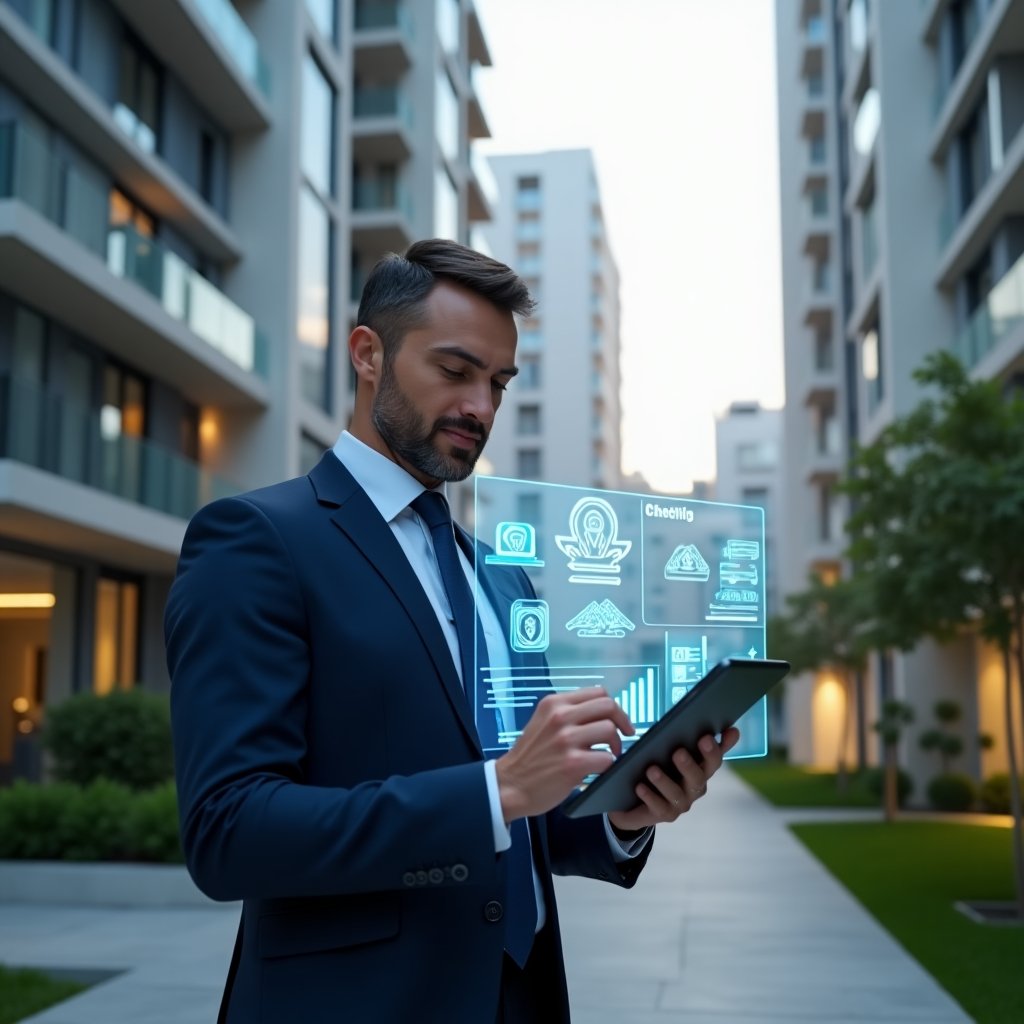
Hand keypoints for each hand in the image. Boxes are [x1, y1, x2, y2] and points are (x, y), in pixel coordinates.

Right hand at [495, 687, 634, 820]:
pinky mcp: (573, 764)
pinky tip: (598, 769)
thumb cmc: (530, 756)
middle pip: (608, 706)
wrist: (510, 784)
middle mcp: (560, 717)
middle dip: (622, 721)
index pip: (598, 692)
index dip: (614, 707)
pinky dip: (607, 765)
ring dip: (615, 745)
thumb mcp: (543, 722)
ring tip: (607, 755)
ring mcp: (566, 740)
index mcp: (554, 703)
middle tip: (623, 736)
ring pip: (609, 730)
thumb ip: (568, 713)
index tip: (618, 720)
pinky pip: (607, 758)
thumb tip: (602, 712)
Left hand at [606, 727, 740, 832]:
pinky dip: (650, 796)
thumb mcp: (668, 749)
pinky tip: (640, 787)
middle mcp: (695, 786)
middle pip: (699, 776)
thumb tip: (695, 716)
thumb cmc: (658, 766)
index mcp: (700, 768)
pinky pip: (659, 807)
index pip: (715, 757)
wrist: (635, 799)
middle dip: (690, 764)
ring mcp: (681, 803)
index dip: (722, 746)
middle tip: (678, 751)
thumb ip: (682, 735)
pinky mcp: (664, 814)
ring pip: (677, 794)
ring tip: (651, 769)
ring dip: (665, 781)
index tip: (726, 731)